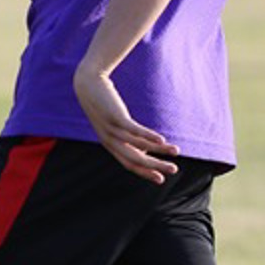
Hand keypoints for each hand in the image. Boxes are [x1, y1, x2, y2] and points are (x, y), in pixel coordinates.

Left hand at [73, 64, 179, 183]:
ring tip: (176, 151)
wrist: (87, 84)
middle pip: (135, 159)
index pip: (129, 164)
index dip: (145, 172)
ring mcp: (111, 129)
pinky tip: (162, 139)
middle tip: (174, 170)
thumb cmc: (104, 104)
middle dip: (155, 166)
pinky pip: (134, 130)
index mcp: (110, 144)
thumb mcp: (114, 123)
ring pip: (138, 145)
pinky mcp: (115, 116)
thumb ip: (127, 135)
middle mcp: (110, 140)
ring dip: (159, 149)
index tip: (161, 180)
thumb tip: (143, 148)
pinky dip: (148, 136)